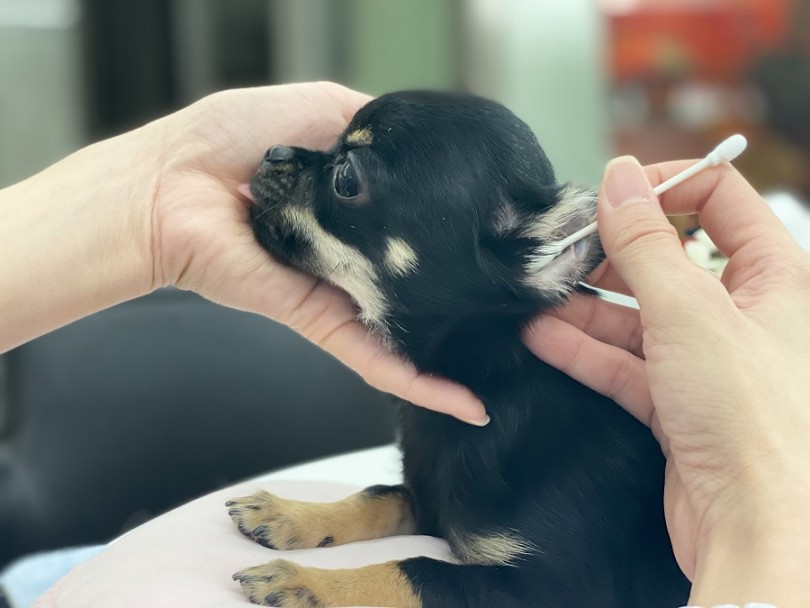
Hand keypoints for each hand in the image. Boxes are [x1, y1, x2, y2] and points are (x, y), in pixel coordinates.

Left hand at [149, 83, 486, 423]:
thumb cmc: (229, 140)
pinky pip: (375, 357)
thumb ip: (373, 132)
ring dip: (453, 360)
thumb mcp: (322, 109)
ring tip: (505, 375)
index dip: (457, 238)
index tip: (504, 247)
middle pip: (416, 289)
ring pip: (405, 336)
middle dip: (464, 305)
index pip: (418, 232)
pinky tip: (466, 404)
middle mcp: (350, 257)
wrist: (170, 184)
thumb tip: (421, 150)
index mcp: (353, 212)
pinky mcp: (317, 319)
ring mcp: (336, 294)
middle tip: (521, 315)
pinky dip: (420, 383)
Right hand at [524, 156, 809, 601]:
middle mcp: (741, 314)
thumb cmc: (754, 422)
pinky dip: (582, 349)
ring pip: (636, 315)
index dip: (666, 188)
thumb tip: (621, 179)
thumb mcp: (689, 311)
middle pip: (667, 259)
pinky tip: (541, 336)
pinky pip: (622, 362)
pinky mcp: (675, 401)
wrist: (755, 528)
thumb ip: (647, 244)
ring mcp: (705, 359)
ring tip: (536, 295)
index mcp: (771, 276)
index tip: (612, 192)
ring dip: (584, 306)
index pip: (720, 200)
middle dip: (609, 254)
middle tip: (559, 249)